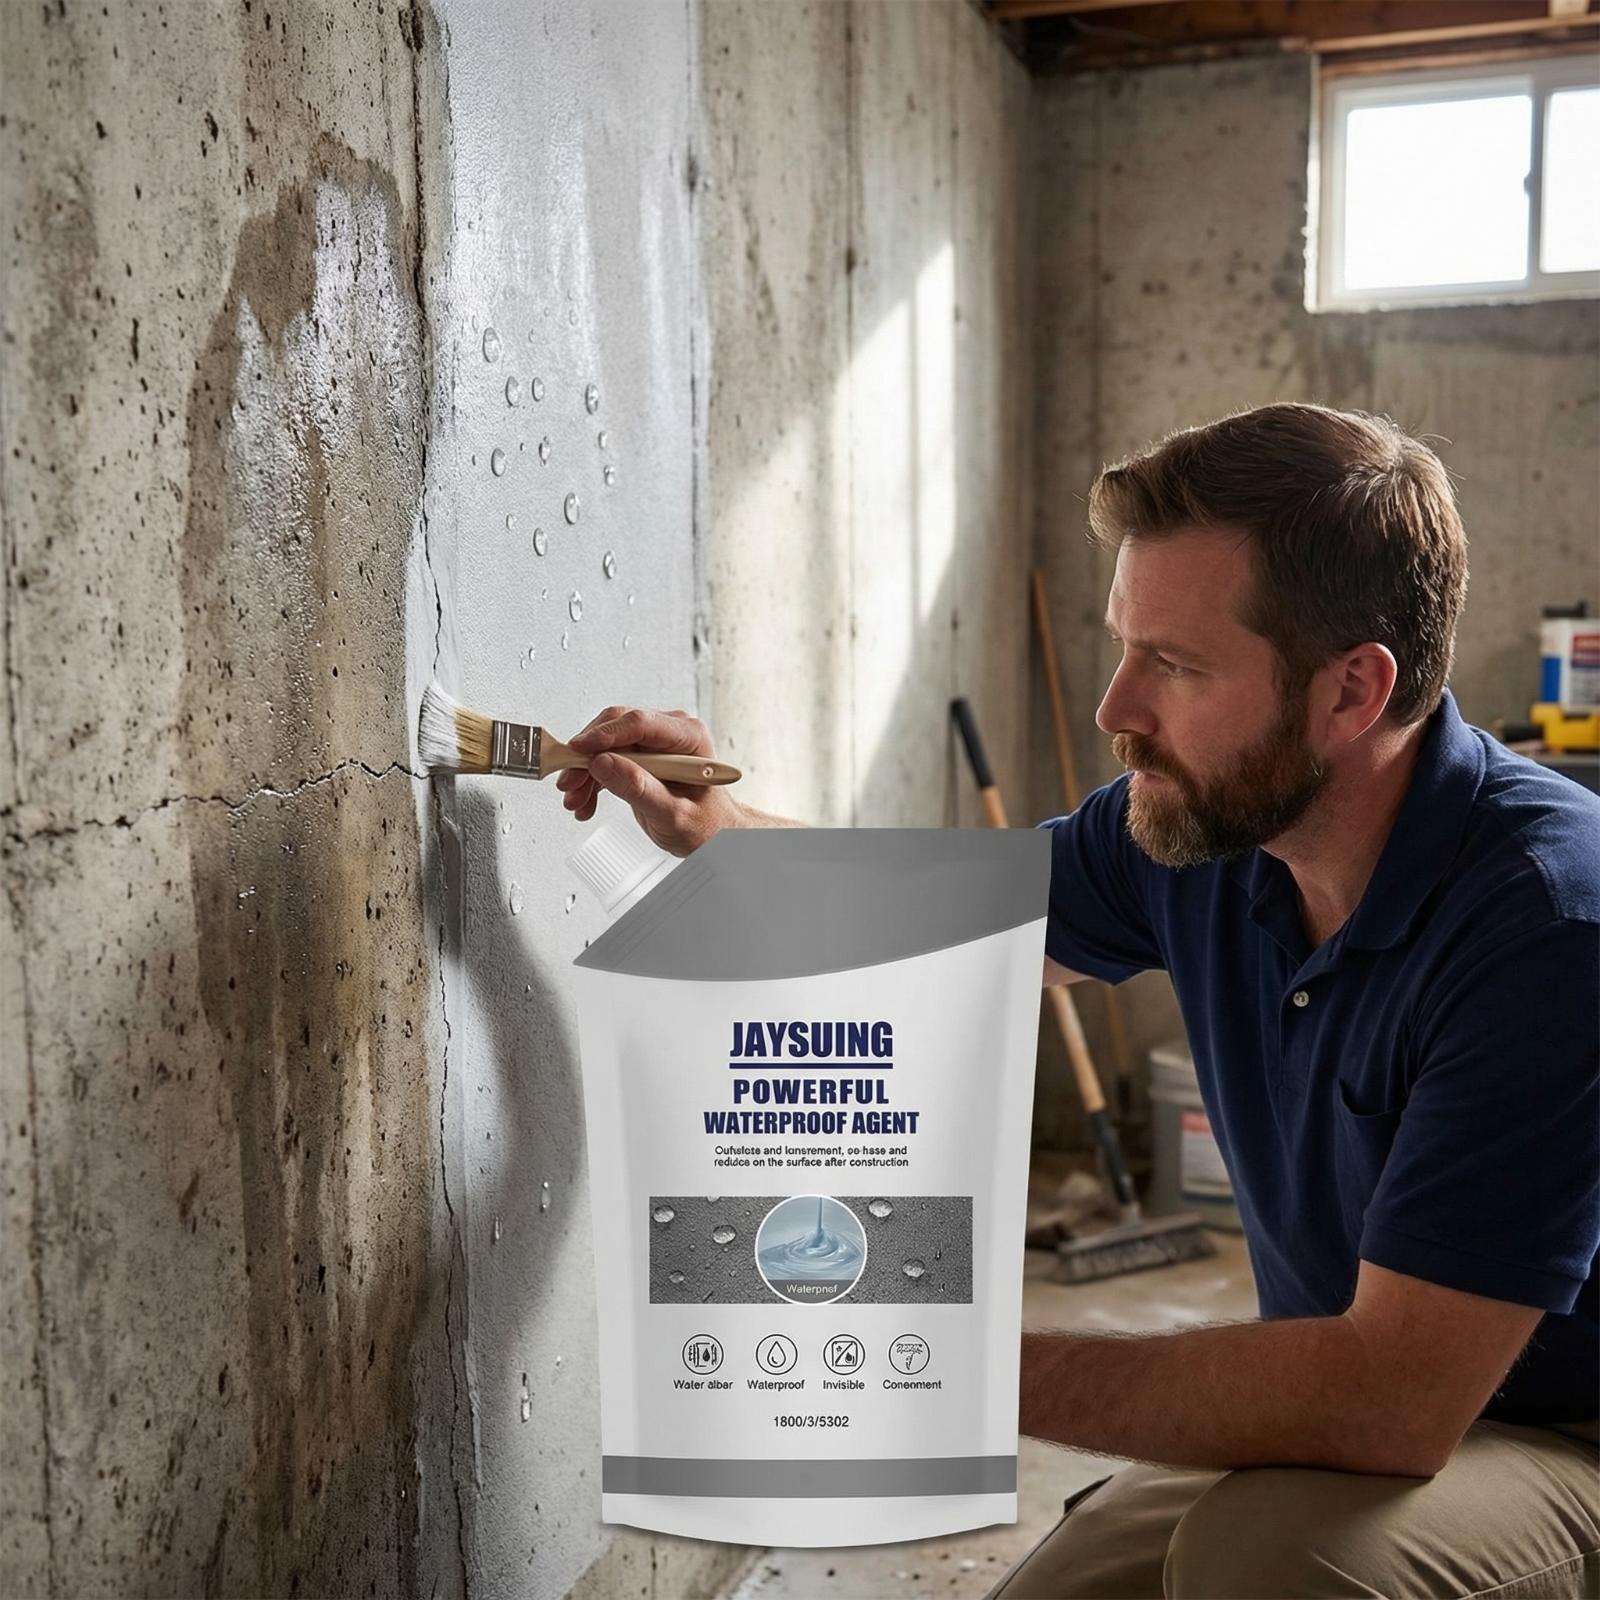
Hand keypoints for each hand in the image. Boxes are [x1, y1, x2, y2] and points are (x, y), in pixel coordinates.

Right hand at [559, 706, 742, 856]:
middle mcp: (669, 733)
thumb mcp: (674, 814)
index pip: (640, 723)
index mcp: (688, 736)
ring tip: (575, 801)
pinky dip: (591, 781)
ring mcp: (653, 744)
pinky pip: (606, 760)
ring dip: (584, 772)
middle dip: (587, 757)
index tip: (578, 749)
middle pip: (616, 729)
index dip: (605, 734)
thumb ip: (639, 789)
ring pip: (605, 745)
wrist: (710, 834)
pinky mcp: (639, 757)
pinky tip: (585, 802)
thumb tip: (603, 763)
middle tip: (569, 783)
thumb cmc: (705, 824)